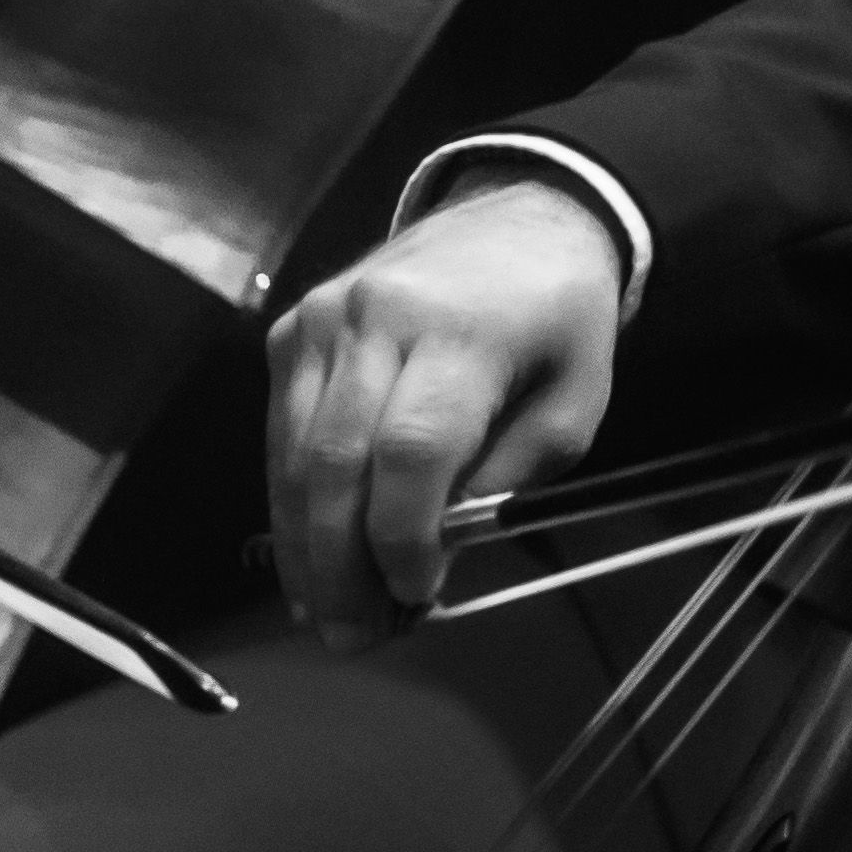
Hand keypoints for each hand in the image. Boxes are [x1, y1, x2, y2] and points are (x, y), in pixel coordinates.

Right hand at [263, 175, 628, 649]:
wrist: (521, 215)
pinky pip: (280, 431)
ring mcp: (324, 319)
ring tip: (327, 615)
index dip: (401, 538)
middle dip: (339, 567)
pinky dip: (290, 502)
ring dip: (304, 549)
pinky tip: (309, 556)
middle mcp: (379, 318)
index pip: (412, 451)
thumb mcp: (571, 407)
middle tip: (353, 636)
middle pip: (337, 462)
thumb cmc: (556, 321)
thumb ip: (501, 481)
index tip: (414, 595)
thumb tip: (428, 558)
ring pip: (294, 455)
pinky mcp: (293, 328)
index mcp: (464, 333)